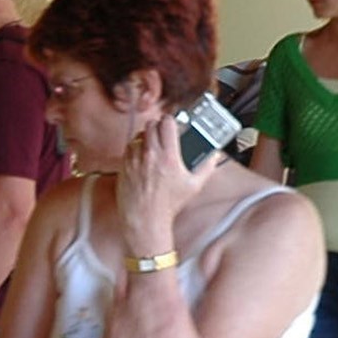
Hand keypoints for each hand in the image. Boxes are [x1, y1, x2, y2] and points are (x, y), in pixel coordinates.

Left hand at [116, 123, 214, 261]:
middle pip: (151, 125)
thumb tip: (213, 156)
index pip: (167, 124)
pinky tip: (142, 153)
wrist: (145, 218)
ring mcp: (134, 160)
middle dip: (159, 125)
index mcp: (168, 157)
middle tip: (164, 130)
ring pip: (138, 135)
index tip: (174, 122)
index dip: (171, 119)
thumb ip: (207, 168)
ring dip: (147, 135)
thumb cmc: (168, 205)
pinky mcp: (124, 166)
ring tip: (153, 142)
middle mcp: (150, 156)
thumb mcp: (194, 186)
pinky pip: (129, 147)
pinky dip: (136, 146)